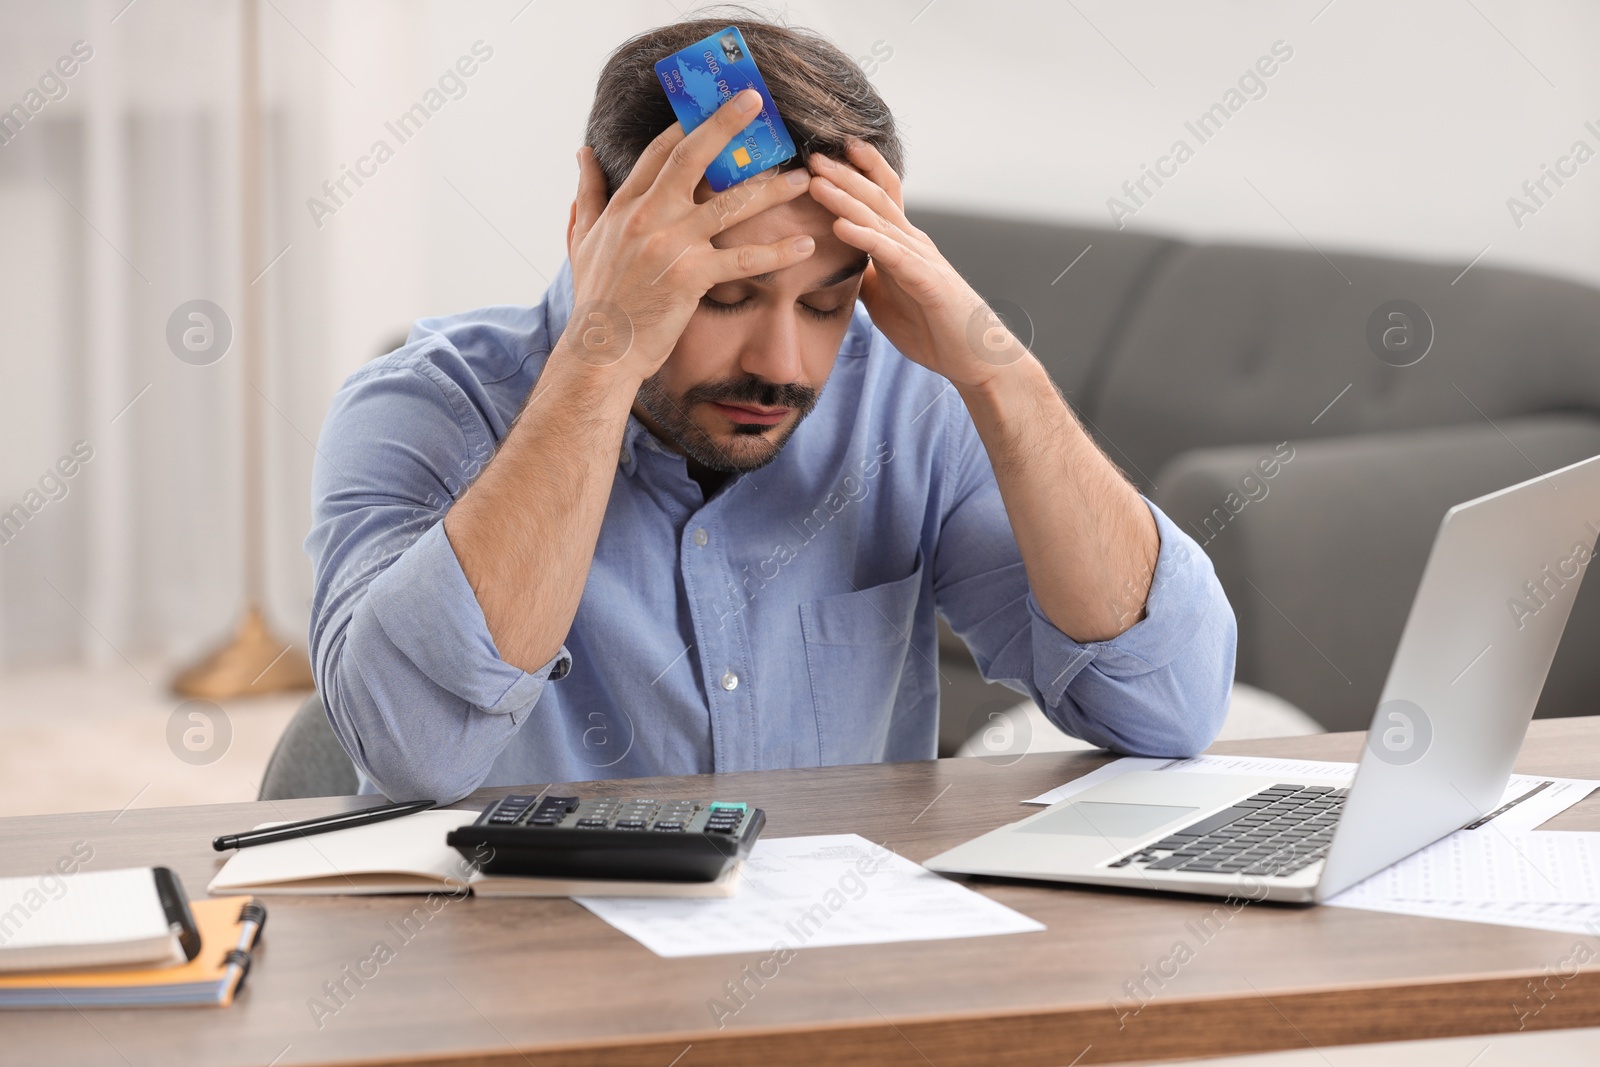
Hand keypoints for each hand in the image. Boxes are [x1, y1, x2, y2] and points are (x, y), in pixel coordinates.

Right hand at [564, 88, 816, 377]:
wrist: (601, 350)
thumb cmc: (597, 299)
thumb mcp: (582, 239)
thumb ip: (587, 193)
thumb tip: (581, 153)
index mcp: (626, 205)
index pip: (660, 151)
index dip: (689, 122)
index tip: (715, 103)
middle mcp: (648, 216)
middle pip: (693, 157)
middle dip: (726, 125)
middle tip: (757, 102)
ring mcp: (671, 245)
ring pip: (731, 205)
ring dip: (772, 189)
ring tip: (803, 178)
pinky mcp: (692, 277)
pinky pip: (745, 260)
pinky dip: (778, 252)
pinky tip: (805, 245)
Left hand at [806, 141, 1022, 389]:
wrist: (972, 356)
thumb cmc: (931, 327)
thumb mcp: (884, 297)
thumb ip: (865, 275)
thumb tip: (839, 265)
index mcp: (903, 244)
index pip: (881, 196)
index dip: (858, 172)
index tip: (827, 154)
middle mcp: (913, 242)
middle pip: (876, 198)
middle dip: (843, 175)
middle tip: (812, 156)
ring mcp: (920, 258)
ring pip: (879, 220)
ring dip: (845, 199)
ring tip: (817, 181)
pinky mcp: (926, 280)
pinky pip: (890, 254)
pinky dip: (864, 237)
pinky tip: (840, 226)